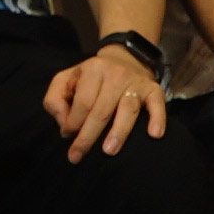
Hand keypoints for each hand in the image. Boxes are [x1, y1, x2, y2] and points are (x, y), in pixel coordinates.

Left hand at [47, 42, 167, 160]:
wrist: (125, 58)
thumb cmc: (91, 76)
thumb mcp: (66, 79)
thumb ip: (55, 98)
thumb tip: (63, 123)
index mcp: (92, 70)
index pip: (82, 102)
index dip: (73, 122)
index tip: (67, 136)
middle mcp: (115, 74)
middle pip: (102, 110)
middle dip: (88, 135)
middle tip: (78, 155)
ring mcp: (136, 83)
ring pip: (127, 109)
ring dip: (119, 132)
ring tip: (109, 151)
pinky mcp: (154, 90)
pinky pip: (158, 105)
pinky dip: (157, 119)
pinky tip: (154, 134)